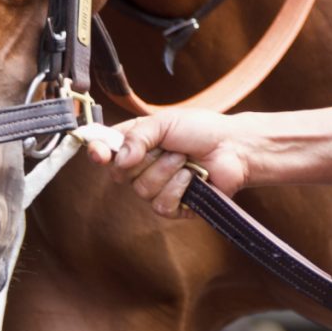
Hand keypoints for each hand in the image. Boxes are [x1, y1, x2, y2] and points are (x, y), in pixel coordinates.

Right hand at [84, 109, 258, 218]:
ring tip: (185, 160)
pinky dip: (178, 188)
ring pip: (142, 190)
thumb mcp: (164, 123)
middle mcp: (141, 168)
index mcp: (135, 144)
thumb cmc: (201, 130)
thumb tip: (118, 159)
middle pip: (122, 174)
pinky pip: (162, 205)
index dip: (98, 153)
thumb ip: (137, 137)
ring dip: (167, 171)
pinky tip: (192, 178)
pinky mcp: (174, 207)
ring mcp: (157, 189)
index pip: (105, 152)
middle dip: (147, 159)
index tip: (98, 153)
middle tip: (170, 147)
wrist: (233, 148)